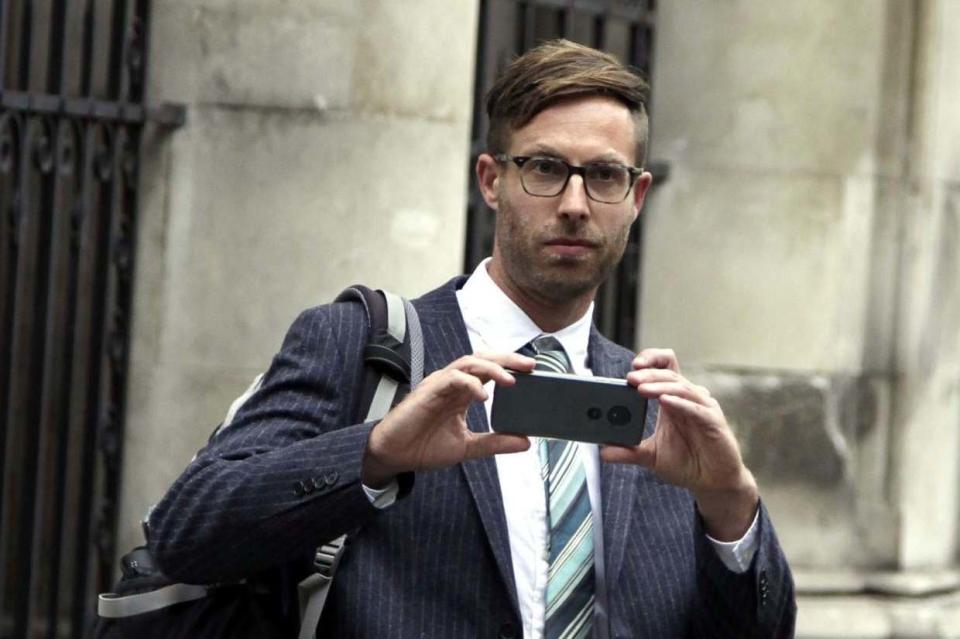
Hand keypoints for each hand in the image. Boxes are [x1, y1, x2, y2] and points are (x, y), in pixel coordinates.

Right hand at [362, 352, 535, 486]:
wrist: (393, 456)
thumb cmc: (423, 447)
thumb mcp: (467, 447)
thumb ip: (495, 443)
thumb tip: (525, 442)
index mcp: (462, 393)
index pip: (489, 371)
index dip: (510, 368)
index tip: (534, 372)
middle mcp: (452, 384)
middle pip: (483, 360)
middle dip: (507, 359)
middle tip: (530, 366)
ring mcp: (439, 385)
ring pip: (469, 363)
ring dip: (492, 368)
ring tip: (511, 380)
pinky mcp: (428, 391)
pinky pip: (452, 378)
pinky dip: (470, 384)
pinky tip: (483, 396)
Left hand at [600, 348, 757, 539]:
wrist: (712, 483)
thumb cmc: (686, 464)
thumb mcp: (650, 457)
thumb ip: (628, 452)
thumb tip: (602, 452)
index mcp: (672, 400)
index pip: (664, 368)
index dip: (650, 361)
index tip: (631, 367)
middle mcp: (688, 399)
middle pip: (669, 374)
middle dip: (648, 374)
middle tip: (630, 378)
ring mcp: (703, 409)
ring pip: (681, 387)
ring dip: (660, 386)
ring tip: (641, 389)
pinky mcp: (714, 422)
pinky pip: (696, 408)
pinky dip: (680, 403)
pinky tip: (666, 401)